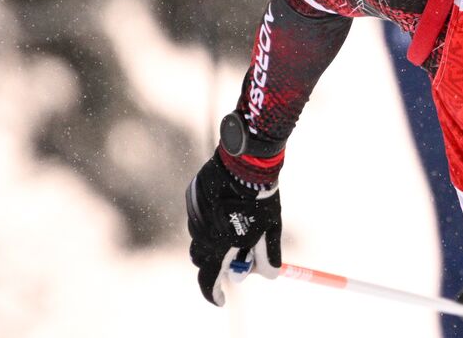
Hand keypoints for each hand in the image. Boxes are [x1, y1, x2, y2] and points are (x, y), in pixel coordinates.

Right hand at [186, 152, 281, 305]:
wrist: (246, 161)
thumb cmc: (261, 199)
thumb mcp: (270, 230)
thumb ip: (267, 255)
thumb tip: (270, 275)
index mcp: (217, 247)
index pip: (209, 280)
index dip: (214, 293)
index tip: (222, 299)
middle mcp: (200, 234)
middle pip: (203, 260)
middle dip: (217, 263)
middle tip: (236, 256)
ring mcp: (194, 214)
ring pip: (201, 236)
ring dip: (215, 238)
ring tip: (239, 221)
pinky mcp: (192, 197)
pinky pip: (200, 216)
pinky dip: (212, 218)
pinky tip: (229, 203)